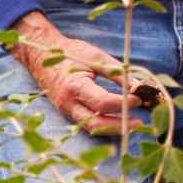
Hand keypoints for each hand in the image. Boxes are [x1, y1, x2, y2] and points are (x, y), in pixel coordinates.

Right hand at [12, 13, 143, 135]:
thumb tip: (140, 86)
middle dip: (120, 125)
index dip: (123, 103)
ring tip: (133, 123)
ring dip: (114, 128)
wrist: (42, 55)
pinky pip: (87, 123)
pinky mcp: (68, 112)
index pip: (102, 103)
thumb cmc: (70, 53)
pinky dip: (104, 124)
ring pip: (91, 127)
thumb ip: (117, 73)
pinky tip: (119, 120)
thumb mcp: (96, 57)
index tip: (139, 97)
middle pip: (96, 123)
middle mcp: (68, 103)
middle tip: (140, 121)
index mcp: (74, 87)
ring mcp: (66, 110)